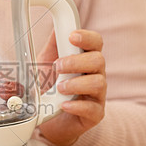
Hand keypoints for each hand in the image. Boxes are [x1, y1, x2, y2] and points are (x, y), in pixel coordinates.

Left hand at [36, 29, 106, 145]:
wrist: (49, 119)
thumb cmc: (50, 88)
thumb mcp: (46, 64)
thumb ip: (52, 46)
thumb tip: (55, 26)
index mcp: (85, 59)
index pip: (96, 42)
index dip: (87, 37)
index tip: (71, 37)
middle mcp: (95, 74)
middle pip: (98, 60)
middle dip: (77, 61)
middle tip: (57, 67)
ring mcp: (97, 95)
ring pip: (99, 83)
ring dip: (76, 83)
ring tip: (59, 88)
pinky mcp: (95, 114)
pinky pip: (93, 109)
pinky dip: (77, 106)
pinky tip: (64, 105)